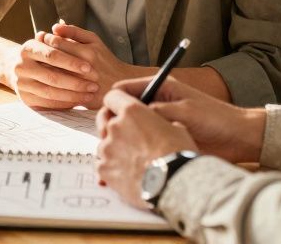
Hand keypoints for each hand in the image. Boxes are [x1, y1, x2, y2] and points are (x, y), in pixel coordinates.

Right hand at [1, 36, 99, 109]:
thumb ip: (57, 36)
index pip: (52, 55)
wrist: (18, 68)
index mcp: (28, 48)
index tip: (88, 67)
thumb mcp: (47, 41)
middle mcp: (21, 66)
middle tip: (93, 85)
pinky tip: (77, 101)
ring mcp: (21, 83)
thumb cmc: (42, 53)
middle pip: (51, 76)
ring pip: (50, 92)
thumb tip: (60, 27)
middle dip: (75, 82)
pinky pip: (46, 104)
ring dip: (72, 95)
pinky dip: (63, 104)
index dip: (71, 62)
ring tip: (89, 95)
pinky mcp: (24, 98)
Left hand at [43, 22, 143, 107]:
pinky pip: (58, 91)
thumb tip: (54, 26)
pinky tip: (46, 80)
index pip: (56, 43)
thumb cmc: (105, 59)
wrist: (120, 84)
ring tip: (41, 65)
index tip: (42, 40)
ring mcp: (82, 85)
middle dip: (41, 55)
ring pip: (52, 76)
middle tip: (37, 53)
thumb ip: (74, 32)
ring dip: (43, 69)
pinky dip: (49, 85)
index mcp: (87, 51)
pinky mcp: (80, 98)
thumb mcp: (94, 40)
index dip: (45, 41)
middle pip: (52, 60)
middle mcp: (84, 68)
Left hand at [95, 88, 197, 208]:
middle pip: (104, 119)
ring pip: (104, 144)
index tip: (120, 108)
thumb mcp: (177, 128)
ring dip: (115, 149)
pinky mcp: (104, 169)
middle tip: (126, 135)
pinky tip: (126, 174)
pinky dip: (112, 167)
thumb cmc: (178, 154)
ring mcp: (107, 148)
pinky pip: (103, 164)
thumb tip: (160, 127)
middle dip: (112, 124)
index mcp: (132, 111)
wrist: (172, 184)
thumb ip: (159, 122)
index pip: (113, 96)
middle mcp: (115, 126)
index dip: (117, 101)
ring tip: (132, 161)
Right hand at [102, 77, 265, 164]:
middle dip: (112, 124)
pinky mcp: (160, 140)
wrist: (237, 138)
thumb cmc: (215, 118)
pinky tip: (127, 162)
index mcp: (159, 88)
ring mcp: (156, 123)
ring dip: (119, 140)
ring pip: (127, 129)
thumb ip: (157, 110)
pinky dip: (131, 152)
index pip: (123, 90)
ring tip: (115, 152)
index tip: (108, 118)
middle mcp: (154, 103)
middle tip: (108, 139)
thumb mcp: (185, 111)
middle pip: (120, 111)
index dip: (112, 102)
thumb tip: (129, 116)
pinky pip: (139, 144)